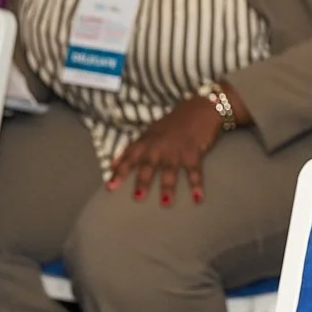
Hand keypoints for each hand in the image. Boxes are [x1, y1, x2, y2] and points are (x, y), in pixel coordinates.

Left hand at [105, 94, 226, 205]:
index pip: (129, 157)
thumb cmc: (173, 122)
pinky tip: (198, 198)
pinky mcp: (194, 152)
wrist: (200, 107)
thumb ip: (133, 149)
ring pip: (170, 170)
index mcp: (147, 141)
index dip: (120, 172)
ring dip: (168, 187)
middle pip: (149, 166)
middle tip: (138, 198)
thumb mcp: (150, 132)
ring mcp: (177, 150)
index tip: (110, 188)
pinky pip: (194, 171)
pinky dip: (197, 185)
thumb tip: (113, 164)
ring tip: (166, 203)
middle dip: (143, 181)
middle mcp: (159, 146)